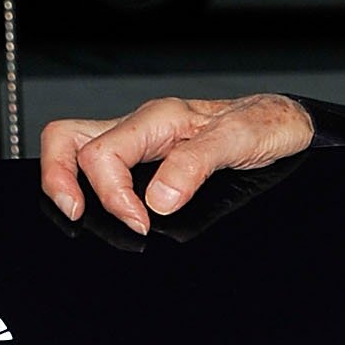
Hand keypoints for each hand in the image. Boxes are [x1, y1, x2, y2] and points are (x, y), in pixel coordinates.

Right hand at [39, 94, 313, 236]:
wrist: (287, 123)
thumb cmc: (264, 125)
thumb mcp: (237, 143)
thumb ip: (194, 167)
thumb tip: (157, 200)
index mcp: (156, 120)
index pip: (102, 155)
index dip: (112, 196)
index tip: (140, 225)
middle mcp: (141, 127)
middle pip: (67, 139)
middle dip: (58, 179)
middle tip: (76, 216)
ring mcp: (140, 142)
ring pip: (77, 149)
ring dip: (67, 180)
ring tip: (82, 215)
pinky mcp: (148, 158)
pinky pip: (102, 165)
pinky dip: (92, 187)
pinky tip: (106, 210)